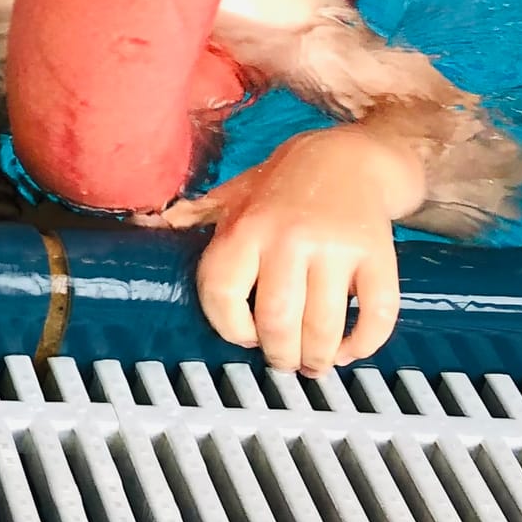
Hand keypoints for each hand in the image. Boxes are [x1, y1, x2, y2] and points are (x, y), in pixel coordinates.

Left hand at [155, 124, 423, 376]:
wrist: (349, 158)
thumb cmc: (282, 183)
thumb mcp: (231, 194)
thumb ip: (192, 216)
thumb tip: (144, 225)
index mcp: (245, 227)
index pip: (223, 294)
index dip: (230, 329)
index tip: (243, 338)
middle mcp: (287, 238)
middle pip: (275, 320)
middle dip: (278, 355)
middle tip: (283, 361)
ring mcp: (335, 248)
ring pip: (323, 327)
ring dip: (317, 358)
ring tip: (313, 363)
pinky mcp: (377, 256)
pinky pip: (376, 315)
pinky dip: (363, 345)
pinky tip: (349, 349)